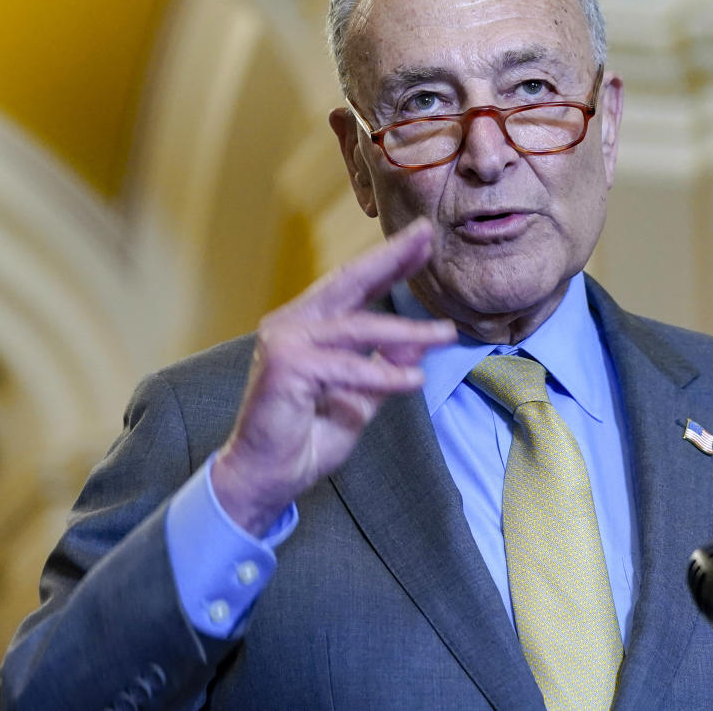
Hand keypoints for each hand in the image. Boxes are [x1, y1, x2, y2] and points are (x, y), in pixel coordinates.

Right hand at [212, 218, 456, 534]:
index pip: (353, 286)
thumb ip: (384, 368)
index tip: (422, 239)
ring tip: (447, 333)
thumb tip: (418, 345)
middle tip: (427, 233)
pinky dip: (385, 376)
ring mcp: (284, 342)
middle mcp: (291, 324)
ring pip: (358, 328)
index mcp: (306, 325)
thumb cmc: (306, 439)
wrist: (266, 479)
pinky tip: (415, 381)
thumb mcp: (360, 398)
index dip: (388, 261)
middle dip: (391, 256)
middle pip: (349, 282)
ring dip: (407, 332)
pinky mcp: (286, 367)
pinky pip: (350, 367)